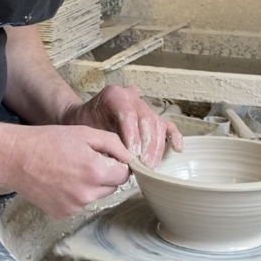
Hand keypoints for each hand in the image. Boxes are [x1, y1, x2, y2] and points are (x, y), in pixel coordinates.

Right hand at [4, 125, 131, 218]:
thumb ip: (113, 144)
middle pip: (112, 187)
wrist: (16, 157)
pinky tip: (60, 181)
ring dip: (90, 184)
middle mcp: (87, 193)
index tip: (106, 157)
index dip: (117, 163)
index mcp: (96, 171)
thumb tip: (130, 158)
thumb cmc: (49, 140)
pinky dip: (75, 194)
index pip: (124, 174)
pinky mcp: (62, 213)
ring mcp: (74, 206)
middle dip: (105, 174)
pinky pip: (79, 203)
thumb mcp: (85, 133)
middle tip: (85, 160)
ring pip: (95, 195)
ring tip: (70, 169)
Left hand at [62, 85, 183, 168]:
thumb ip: (103, 140)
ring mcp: (143, 106)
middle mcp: (131, 97)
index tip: (132, 154)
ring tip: (151, 165)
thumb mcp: (87, 130)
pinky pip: (166, 125)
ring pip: (157, 123)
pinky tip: (176, 148)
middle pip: (146, 119)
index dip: (132, 135)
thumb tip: (119, 159)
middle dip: (146, 144)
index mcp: (113, 95)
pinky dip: (173, 137)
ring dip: (156, 146)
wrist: (84, 118)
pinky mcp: (151, 117)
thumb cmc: (84, 124)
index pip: (128, 113)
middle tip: (144, 164)